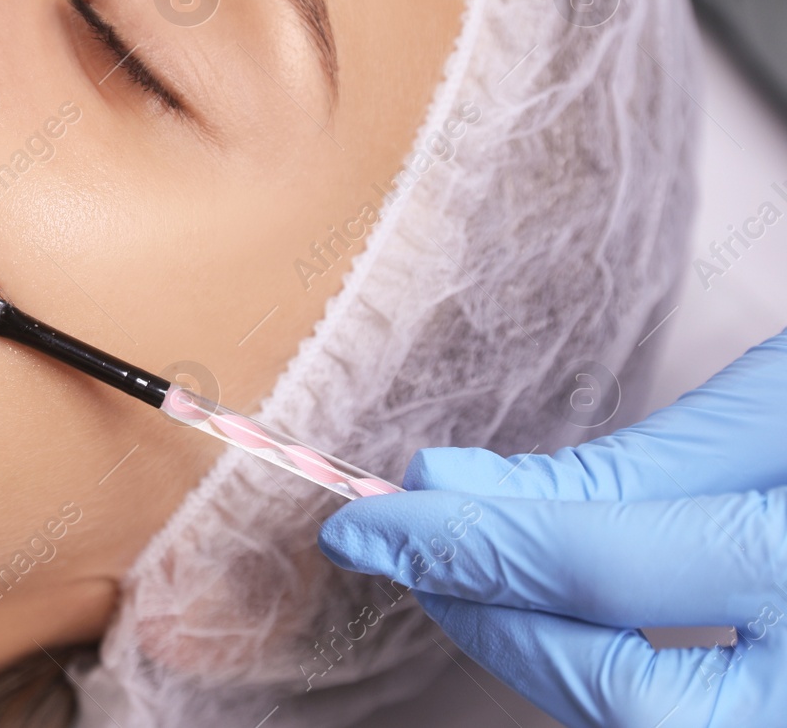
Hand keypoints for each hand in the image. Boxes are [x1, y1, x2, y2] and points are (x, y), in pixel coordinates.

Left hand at [317, 330, 786, 727]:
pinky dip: (617, 681)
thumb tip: (454, 486)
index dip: (462, 543)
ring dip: (545, 660)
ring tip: (482, 578)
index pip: (602, 569)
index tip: (362, 520)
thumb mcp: (780, 411)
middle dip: (495, 623)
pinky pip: (700, 727)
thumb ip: (626, 469)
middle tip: (411, 548)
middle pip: (624, 698)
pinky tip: (576, 618)